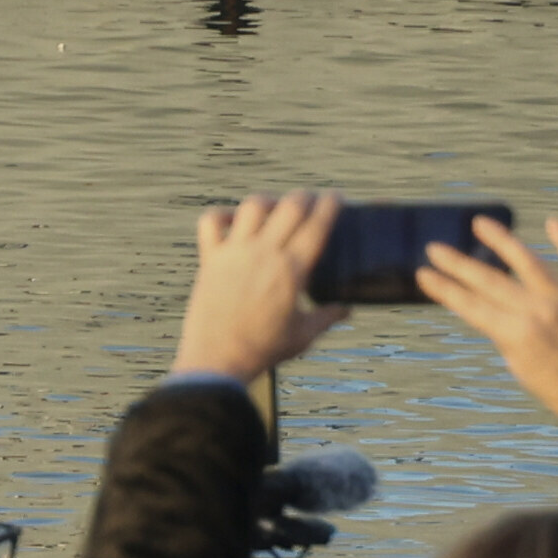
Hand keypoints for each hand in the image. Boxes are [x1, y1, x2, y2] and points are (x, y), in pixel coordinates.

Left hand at [170, 194, 338, 392]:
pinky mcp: (210, 258)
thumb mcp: (303, 336)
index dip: (330, 206)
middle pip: (290, 206)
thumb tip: (346, 310)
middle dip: (306, 197)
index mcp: (292, 270)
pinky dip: (221, 215)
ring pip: (253, 206)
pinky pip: (211, 222)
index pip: (317, 225)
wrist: (218, 360)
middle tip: (312, 199)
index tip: (337, 197)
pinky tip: (232, 221)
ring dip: (269, 201)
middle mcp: (264, 253)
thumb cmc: (263, 349)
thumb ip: (327, 317)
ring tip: (276, 208)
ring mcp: (234, 252)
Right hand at [414, 209, 557, 438]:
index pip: (470, 305)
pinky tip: (552, 221)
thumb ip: (506, 333)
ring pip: (526, 259)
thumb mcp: (520, 366)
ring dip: (501, 239)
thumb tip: (495, 307)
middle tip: (435, 248)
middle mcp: (537, 310)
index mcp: (516, 334)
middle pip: (489, 280)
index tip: (424, 274)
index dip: (444, 289)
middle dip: (458, 264)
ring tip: (480, 222)